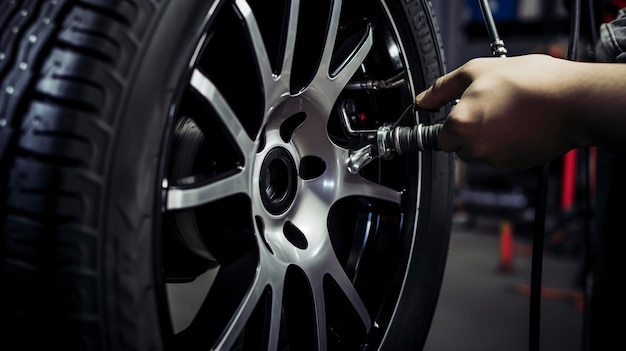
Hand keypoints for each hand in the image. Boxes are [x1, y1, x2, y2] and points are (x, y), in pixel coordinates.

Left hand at [416, 54, 590, 168]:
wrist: (572, 102)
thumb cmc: (528, 83)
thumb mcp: (477, 70)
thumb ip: (442, 88)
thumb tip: (423, 100)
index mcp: (460, 126)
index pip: (440, 136)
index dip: (452, 120)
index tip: (462, 111)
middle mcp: (474, 149)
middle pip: (460, 145)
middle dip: (470, 129)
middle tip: (490, 105)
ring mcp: (496, 160)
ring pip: (481, 151)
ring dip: (488, 135)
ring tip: (509, 111)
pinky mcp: (516, 165)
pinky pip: (502, 155)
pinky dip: (507, 142)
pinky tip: (521, 123)